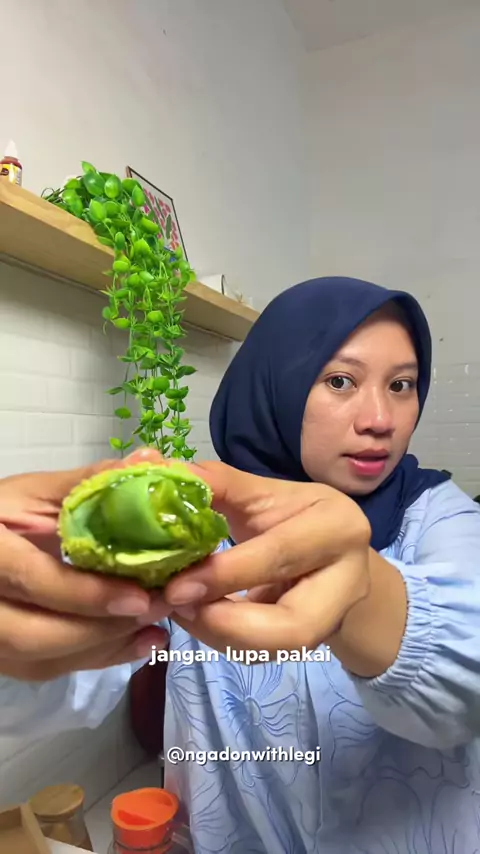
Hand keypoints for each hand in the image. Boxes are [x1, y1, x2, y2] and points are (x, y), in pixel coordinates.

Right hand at [0, 452, 169, 680]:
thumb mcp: (32, 494)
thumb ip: (87, 485)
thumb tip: (151, 461)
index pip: (34, 581)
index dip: (87, 594)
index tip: (140, 597)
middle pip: (35, 636)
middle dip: (102, 630)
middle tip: (157, 611)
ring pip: (41, 660)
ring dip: (103, 649)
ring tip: (155, 629)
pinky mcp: (1, 654)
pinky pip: (43, 669)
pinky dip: (92, 659)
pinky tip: (135, 643)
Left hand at [160, 460, 371, 656]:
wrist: (330, 550)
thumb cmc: (290, 513)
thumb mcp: (261, 492)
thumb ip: (217, 485)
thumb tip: (158, 473)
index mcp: (337, 527)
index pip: (277, 556)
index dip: (224, 576)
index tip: (174, 586)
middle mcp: (349, 579)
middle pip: (290, 623)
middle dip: (223, 623)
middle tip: (174, 605)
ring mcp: (335, 618)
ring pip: (278, 649)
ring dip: (218, 636)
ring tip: (180, 611)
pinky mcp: (314, 643)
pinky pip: (265, 654)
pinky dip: (223, 640)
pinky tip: (196, 618)